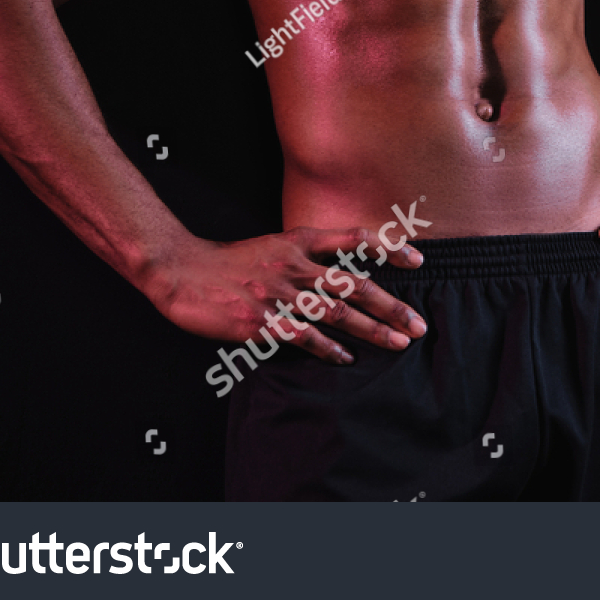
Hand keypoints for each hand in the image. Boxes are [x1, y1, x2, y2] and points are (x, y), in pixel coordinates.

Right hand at [145, 227, 425, 364]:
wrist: (180, 269)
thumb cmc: (229, 262)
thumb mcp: (273, 245)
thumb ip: (307, 256)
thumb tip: (343, 277)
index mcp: (299, 241)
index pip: (355, 239)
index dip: (389, 248)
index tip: (419, 261)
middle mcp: (294, 264)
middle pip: (355, 284)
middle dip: (392, 306)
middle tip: (418, 325)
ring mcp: (278, 293)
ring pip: (336, 312)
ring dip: (371, 330)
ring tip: (398, 343)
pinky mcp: (260, 320)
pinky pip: (303, 336)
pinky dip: (328, 349)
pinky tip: (346, 359)